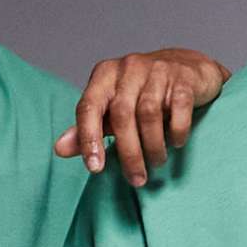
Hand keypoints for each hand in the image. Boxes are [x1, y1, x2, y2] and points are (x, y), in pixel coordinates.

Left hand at [55, 49, 229, 185]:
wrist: (186, 67)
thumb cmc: (142, 92)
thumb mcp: (111, 108)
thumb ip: (88, 128)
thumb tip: (59, 149)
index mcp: (105, 75)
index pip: (88, 106)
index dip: (88, 139)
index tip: (95, 169)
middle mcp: (128, 68)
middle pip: (122, 116)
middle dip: (129, 153)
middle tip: (137, 179)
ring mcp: (158, 70)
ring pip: (149, 114)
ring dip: (153, 147)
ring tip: (157, 162)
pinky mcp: (183, 78)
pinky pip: (178, 109)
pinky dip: (176, 131)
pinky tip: (176, 143)